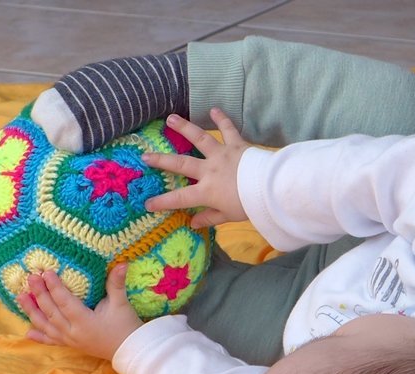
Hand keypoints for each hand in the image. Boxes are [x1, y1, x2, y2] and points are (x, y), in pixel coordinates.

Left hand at [17, 264, 142, 360]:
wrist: (129, 351)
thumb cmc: (125, 327)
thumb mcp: (121, 304)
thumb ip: (116, 284)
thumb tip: (122, 263)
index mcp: (84, 321)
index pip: (64, 301)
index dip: (54, 287)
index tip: (46, 272)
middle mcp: (73, 332)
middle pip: (52, 311)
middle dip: (39, 294)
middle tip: (30, 278)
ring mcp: (70, 340)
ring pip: (47, 325)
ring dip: (32, 311)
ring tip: (20, 297)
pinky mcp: (71, 345)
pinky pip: (52, 340)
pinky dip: (40, 337)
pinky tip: (28, 333)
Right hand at [144, 108, 249, 227]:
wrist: (269, 188)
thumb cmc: (249, 205)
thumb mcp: (228, 216)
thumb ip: (209, 218)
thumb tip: (192, 223)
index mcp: (206, 191)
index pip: (179, 199)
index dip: (162, 202)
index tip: (147, 203)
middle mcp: (209, 170)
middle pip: (180, 163)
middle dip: (161, 160)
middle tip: (145, 155)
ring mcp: (221, 155)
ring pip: (200, 139)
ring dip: (184, 128)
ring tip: (170, 119)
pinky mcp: (236, 145)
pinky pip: (228, 130)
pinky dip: (222, 119)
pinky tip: (214, 109)